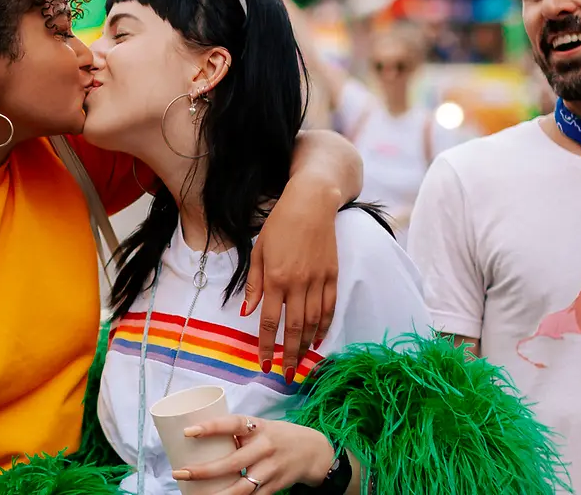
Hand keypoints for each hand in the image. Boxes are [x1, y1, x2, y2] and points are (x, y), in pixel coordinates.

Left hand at [175, 415, 336, 491]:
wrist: (313, 452)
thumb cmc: (276, 436)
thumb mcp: (259, 426)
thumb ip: (235, 433)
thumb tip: (199, 441)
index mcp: (258, 427)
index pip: (232, 424)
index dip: (210, 427)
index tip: (187, 432)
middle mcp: (265, 448)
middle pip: (232, 462)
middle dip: (203, 471)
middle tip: (180, 472)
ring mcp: (270, 469)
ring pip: (241, 487)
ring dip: (218, 494)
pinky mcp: (274, 486)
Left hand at [245, 183, 340, 380]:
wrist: (311, 204)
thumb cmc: (279, 225)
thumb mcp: (258, 252)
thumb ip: (253, 285)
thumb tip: (247, 314)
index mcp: (275, 278)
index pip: (268, 321)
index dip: (266, 345)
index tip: (264, 364)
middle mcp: (297, 283)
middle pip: (294, 328)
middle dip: (289, 355)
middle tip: (287, 375)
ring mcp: (318, 280)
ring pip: (313, 322)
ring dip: (307, 346)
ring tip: (302, 363)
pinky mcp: (333, 276)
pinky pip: (329, 308)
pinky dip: (324, 327)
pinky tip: (318, 340)